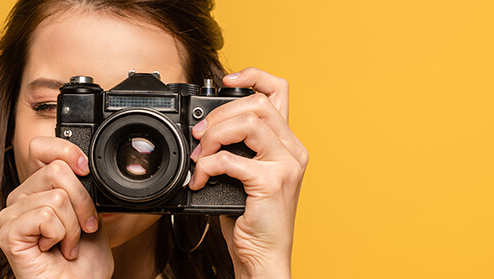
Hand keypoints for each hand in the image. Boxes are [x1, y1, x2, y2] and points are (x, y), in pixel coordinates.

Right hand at [0, 137, 112, 278]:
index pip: (42, 147)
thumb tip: (84, 165)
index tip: (86, 170)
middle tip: (82, 230)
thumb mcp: (91, 214)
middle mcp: (21, 197)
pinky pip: (45, 215)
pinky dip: (61, 235)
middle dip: (83, 203)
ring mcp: (11, 215)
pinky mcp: (8, 233)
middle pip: (57, 171)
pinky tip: (53, 249)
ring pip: (56, 197)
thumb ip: (83, 188)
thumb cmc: (84, 261)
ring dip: (73, 227)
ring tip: (67, 245)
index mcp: (39, 188)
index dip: (67, 151)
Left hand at [190, 67, 308, 277]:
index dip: (254, 76)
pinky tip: (202, 179)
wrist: (263, 256)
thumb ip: (235, 148)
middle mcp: (293, 150)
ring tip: (200, 156)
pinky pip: (233, 159)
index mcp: (287, 143)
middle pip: (259, 103)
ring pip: (250, 123)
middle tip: (200, 136)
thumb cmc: (251, 219)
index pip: (279, 90)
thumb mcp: (244, 175)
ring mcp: (286, 165)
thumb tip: (203, 130)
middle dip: (221, 114)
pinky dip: (209, 166)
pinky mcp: (272, 182)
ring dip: (215, 135)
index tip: (228, 80)